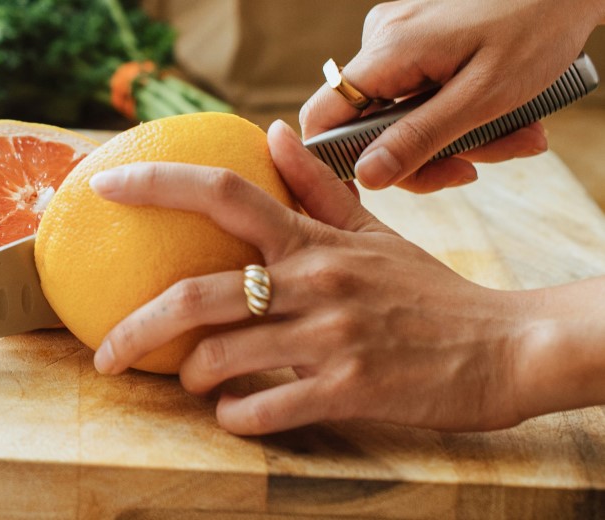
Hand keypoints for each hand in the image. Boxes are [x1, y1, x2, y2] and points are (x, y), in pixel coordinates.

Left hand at [87, 120, 537, 434]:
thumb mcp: (375, 232)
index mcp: (314, 240)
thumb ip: (317, 188)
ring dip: (192, 375)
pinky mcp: (348, 389)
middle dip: (136, 328)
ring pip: (222, 356)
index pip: (225, 194)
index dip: (158, 185)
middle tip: (106, 352)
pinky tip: (234, 413)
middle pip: (196, 294)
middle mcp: (315, 282)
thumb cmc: (429, 292)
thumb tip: (272, 132)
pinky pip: (264, 408)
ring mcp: (330, 336)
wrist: (505, 347)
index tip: (105, 188)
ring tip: (194, 379)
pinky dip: (235, 416)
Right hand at [300, 0, 603, 192]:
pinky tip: (502, 115)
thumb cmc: (537, 30)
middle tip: (475, 167)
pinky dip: (457, 113)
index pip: (323, 117)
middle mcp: (382, 40)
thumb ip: (420, 139)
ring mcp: (398, 38)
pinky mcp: (416, 41)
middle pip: (369, 124)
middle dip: (425, 154)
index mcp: (389, 51)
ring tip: (515, 135)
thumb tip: (367, 177)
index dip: (339, 159)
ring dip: (455, 138)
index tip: (385, 183)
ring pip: (401, 113)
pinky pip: (420, 94)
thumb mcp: (483, 97)